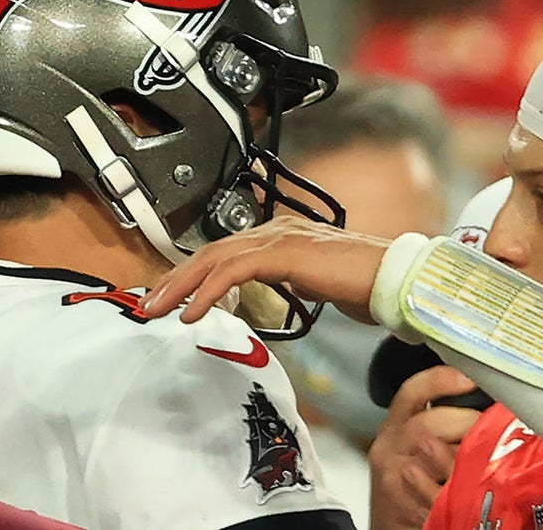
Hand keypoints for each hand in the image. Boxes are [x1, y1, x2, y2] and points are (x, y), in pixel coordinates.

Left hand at [140, 216, 390, 323]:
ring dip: (182, 286)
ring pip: (215, 258)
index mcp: (283, 236)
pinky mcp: (283, 253)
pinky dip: (208, 292)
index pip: (226, 252)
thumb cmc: (365, 283)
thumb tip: (278, 293)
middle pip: (211, 252)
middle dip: (176, 279)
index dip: (194, 274)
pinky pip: (233, 271)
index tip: (173, 297)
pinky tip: (193, 313)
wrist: (392, 277)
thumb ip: (293, 281)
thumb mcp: (318, 283)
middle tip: (150, 304)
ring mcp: (279, 238)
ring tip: (159, 310)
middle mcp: (276, 230)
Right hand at [369, 365, 481, 528]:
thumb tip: (492, 409)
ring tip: (485, 459)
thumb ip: (444, 426)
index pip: (413, 391)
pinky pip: (435, 489)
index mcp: (395, 424)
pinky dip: (457, 487)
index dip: (441, 380)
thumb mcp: (418, 447)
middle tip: (492, 432)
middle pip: (428, 423)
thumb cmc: (412, 482)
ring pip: (432, 454)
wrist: (390, 525)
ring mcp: (392, 474)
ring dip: (466, 455)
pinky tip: (471, 487)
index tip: (470, 378)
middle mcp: (389, 444)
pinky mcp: (401, 503)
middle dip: (467, 424)